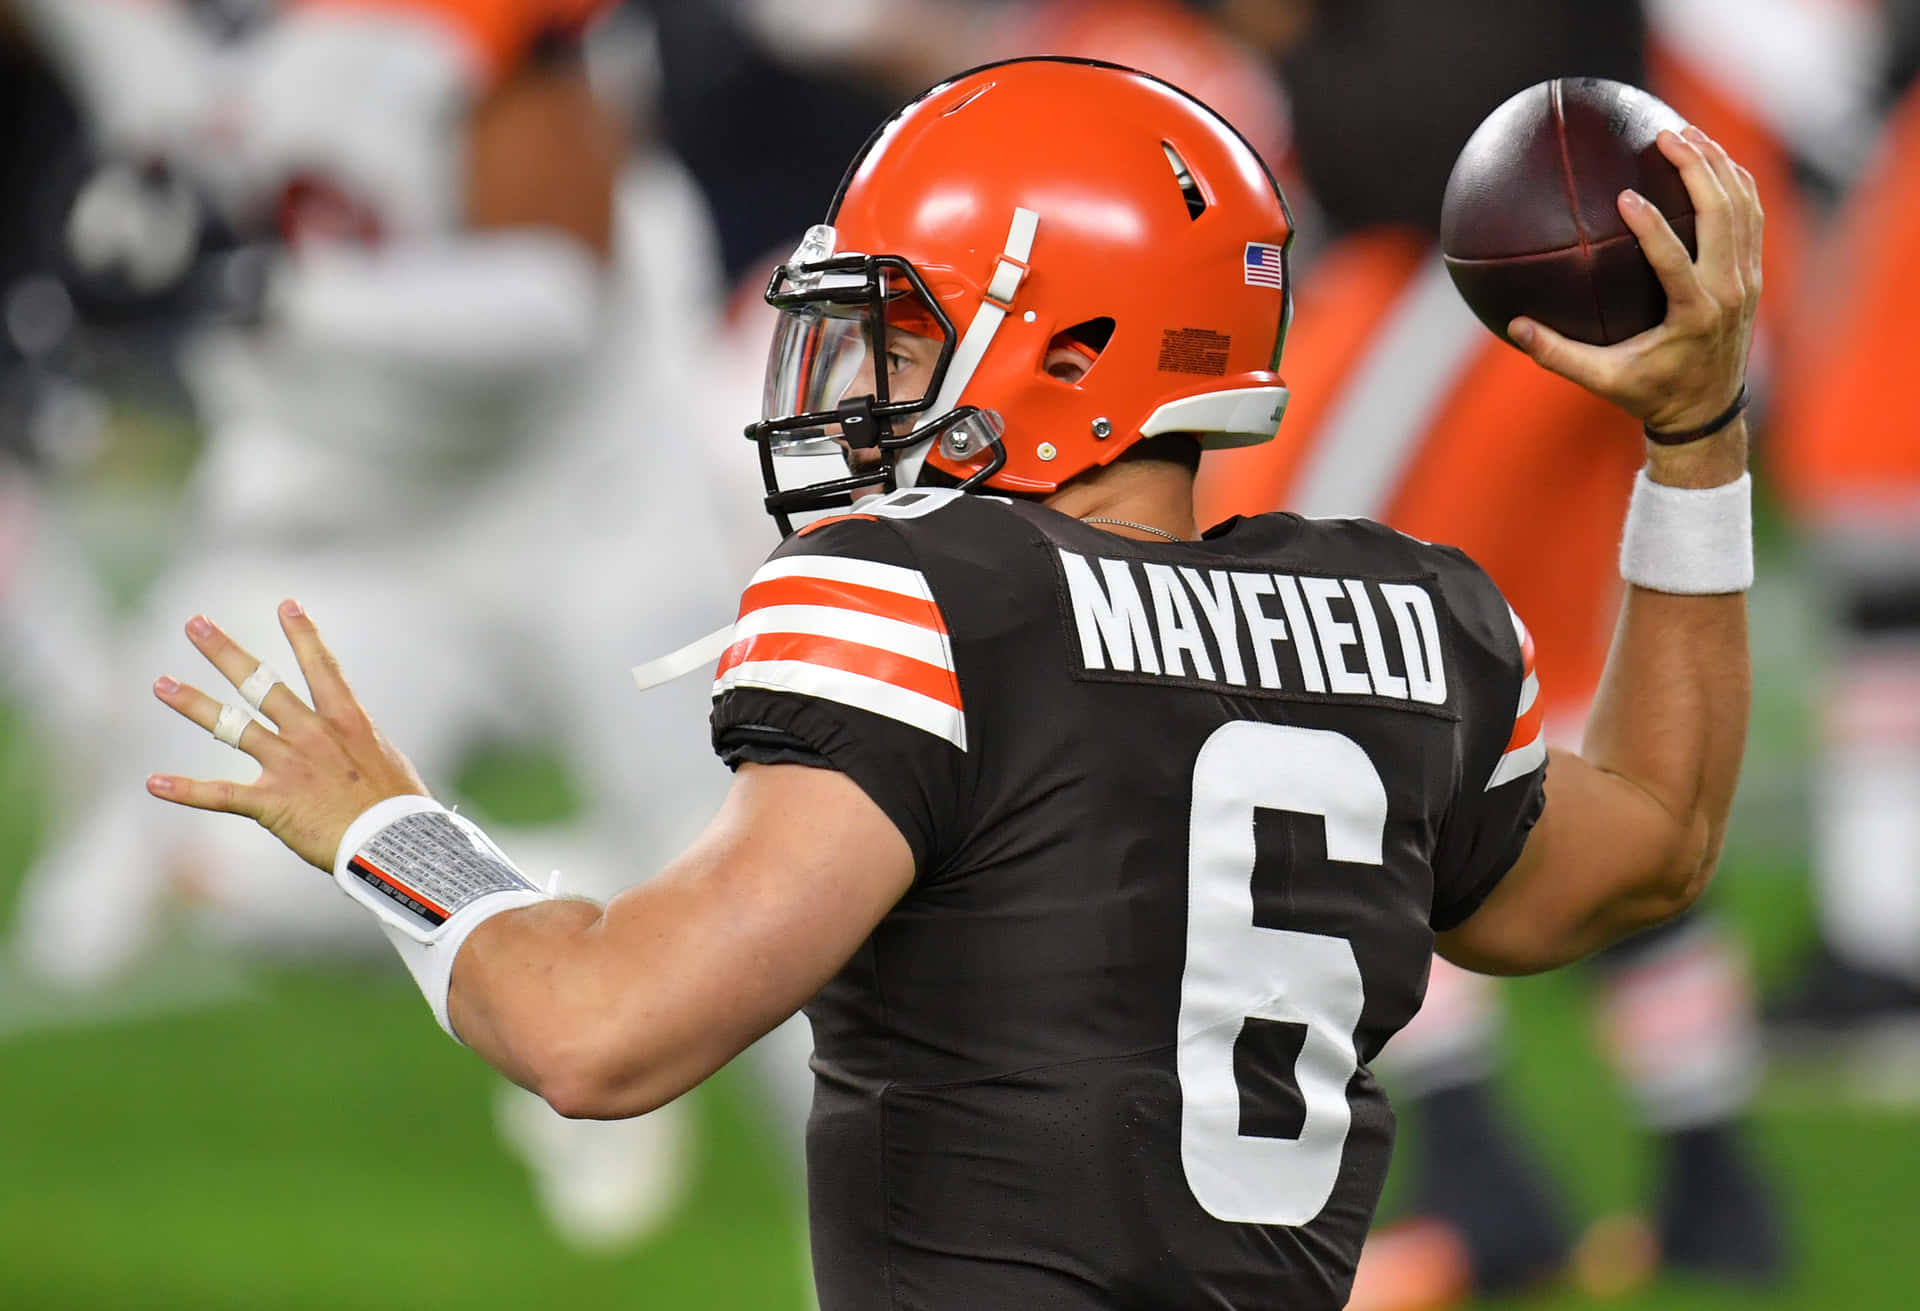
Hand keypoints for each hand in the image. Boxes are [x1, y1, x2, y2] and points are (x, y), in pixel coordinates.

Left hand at [147, 600, 430, 871]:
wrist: (393, 844)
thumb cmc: (399, 808)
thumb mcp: (385, 760)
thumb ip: (356, 744)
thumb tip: (347, 740)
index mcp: (346, 721)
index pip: (321, 666)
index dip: (303, 634)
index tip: (287, 605)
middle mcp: (311, 734)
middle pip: (260, 683)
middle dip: (224, 651)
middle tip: (195, 623)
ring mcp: (288, 766)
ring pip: (231, 726)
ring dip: (193, 703)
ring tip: (162, 684)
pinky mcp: (271, 802)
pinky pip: (220, 794)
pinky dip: (185, 790)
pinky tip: (153, 782)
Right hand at [1509, 126, 1763, 434]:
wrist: (1707, 409)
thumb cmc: (1648, 393)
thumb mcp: (1601, 380)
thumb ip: (1557, 354)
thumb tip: (1514, 326)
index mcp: (1694, 315)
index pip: (1675, 261)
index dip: (1650, 227)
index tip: (1623, 196)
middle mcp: (1729, 291)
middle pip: (1723, 215)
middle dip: (1698, 168)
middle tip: (1665, 135)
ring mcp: (1747, 278)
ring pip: (1743, 206)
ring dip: (1718, 164)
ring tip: (1686, 132)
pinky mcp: (1752, 272)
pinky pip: (1751, 214)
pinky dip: (1735, 181)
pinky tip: (1710, 156)